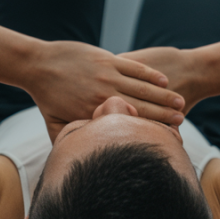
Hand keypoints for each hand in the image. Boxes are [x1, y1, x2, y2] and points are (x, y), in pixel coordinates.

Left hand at [28, 40, 184, 141]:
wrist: (37, 65)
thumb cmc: (44, 96)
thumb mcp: (54, 124)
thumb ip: (66, 140)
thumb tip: (73, 159)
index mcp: (94, 113)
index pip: (128, 124)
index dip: (149, 132)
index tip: (166, 138)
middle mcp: (104, 95)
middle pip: (142, 106)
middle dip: (164, 114)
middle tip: (182, 120)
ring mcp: (107, 75)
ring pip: (142, 87)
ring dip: (163, 95)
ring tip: (181, 102)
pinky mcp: (107, 59)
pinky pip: (134, 68)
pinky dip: (150, 74)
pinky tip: (164, 80)